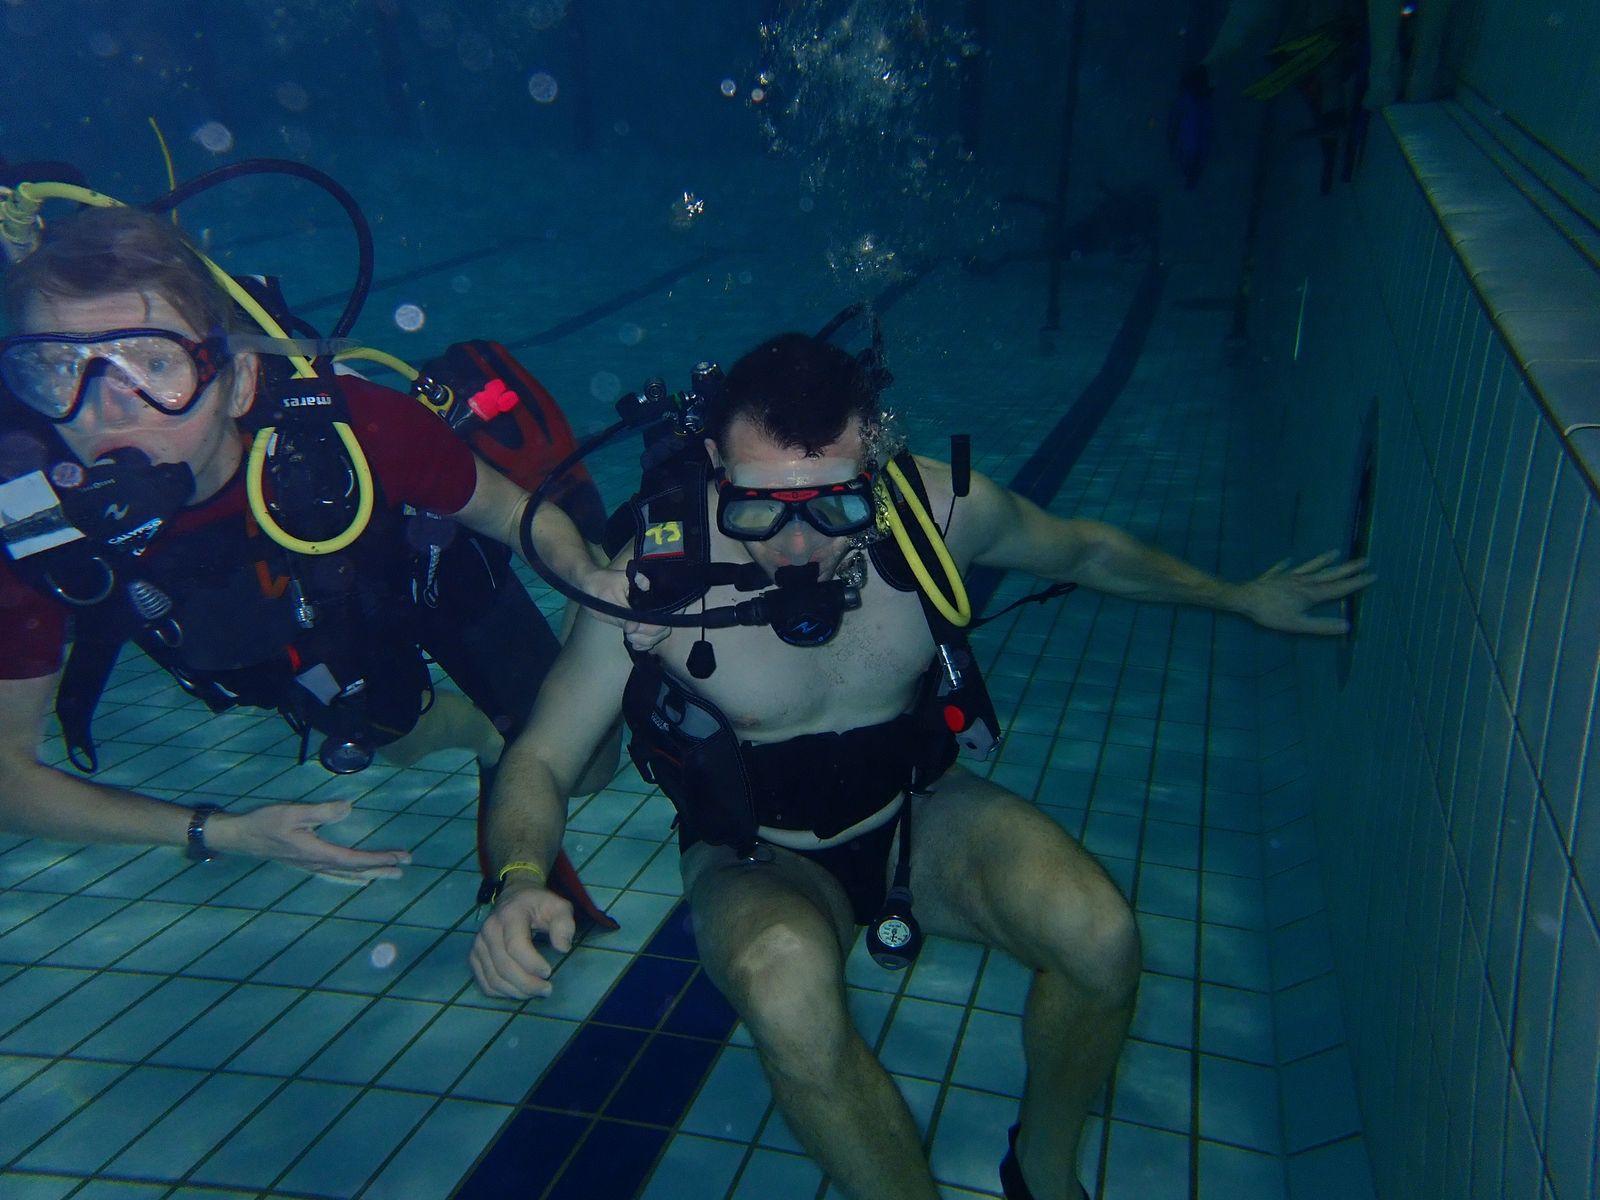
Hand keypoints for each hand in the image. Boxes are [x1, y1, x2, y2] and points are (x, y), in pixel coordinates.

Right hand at [204, 800, 410, 881]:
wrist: (239, 837)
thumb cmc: (264, 822)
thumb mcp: (292, 812)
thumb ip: (321, 812)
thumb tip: (349, 808)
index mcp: (316, 852)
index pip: (355, 859)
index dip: (379, 859)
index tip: (400, 858)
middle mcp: (317, 864)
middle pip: (355, 870)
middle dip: (381, 868)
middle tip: (405, 866)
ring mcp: (311, 866)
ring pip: (346, 875)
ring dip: (370, 874)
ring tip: (391, 875)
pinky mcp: (306, 864)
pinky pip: (335, 875)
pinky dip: (351, 878)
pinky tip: (359, 880)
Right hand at [470, 880, 575, 997]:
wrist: (514, 897)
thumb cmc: (539, 905)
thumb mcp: (558, 907)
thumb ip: (564, 925)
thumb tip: (562, 948)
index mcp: (510, 915)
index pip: (515, 946)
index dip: (531, 964)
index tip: (548, 972)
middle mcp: (489, 930)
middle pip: (504, 967)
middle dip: (527, 983)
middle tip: (547, 989)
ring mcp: (479, 944)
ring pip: (493, 979)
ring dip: (516, 991)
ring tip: (536, 992)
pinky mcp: (474, 956)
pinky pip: (485, 983)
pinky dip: (502, 993)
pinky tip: (519, 991)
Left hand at [583, 565, 668, 650]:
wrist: (589, 587)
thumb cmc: (600, 584)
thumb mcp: (610, 596)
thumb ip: (623, 613)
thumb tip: (634, 628)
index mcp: (649, 591)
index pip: (667, 608)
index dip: (659, 622)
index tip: (639, 627)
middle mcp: (652, 603)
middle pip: (664, 624)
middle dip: (650, 633)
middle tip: (631, 634)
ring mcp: (647, 614)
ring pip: (659, 633)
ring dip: (647, 640)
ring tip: (630, 638)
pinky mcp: (639, 623)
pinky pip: (650, 637)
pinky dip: (644, 644)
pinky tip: (634, 644)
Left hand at [1233, 551, 1375, 633]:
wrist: (1246, 598)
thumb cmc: (1271, 613)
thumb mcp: (1298, 624)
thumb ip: (1322, 625)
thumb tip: (1347, 626)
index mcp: (1312, 594)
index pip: (1339, 588)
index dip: (1356, 583)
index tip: (1373, 575)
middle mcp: (1303, 582)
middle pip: (1330, 574)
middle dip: (1348, 568)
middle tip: (1365, 559)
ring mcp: (1289, 577)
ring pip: (1311, 567)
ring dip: (1324, 560)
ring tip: (1335, 552)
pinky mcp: (1275, 577)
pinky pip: (1284, 569)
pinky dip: (1288, 565)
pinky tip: (1289, 560)